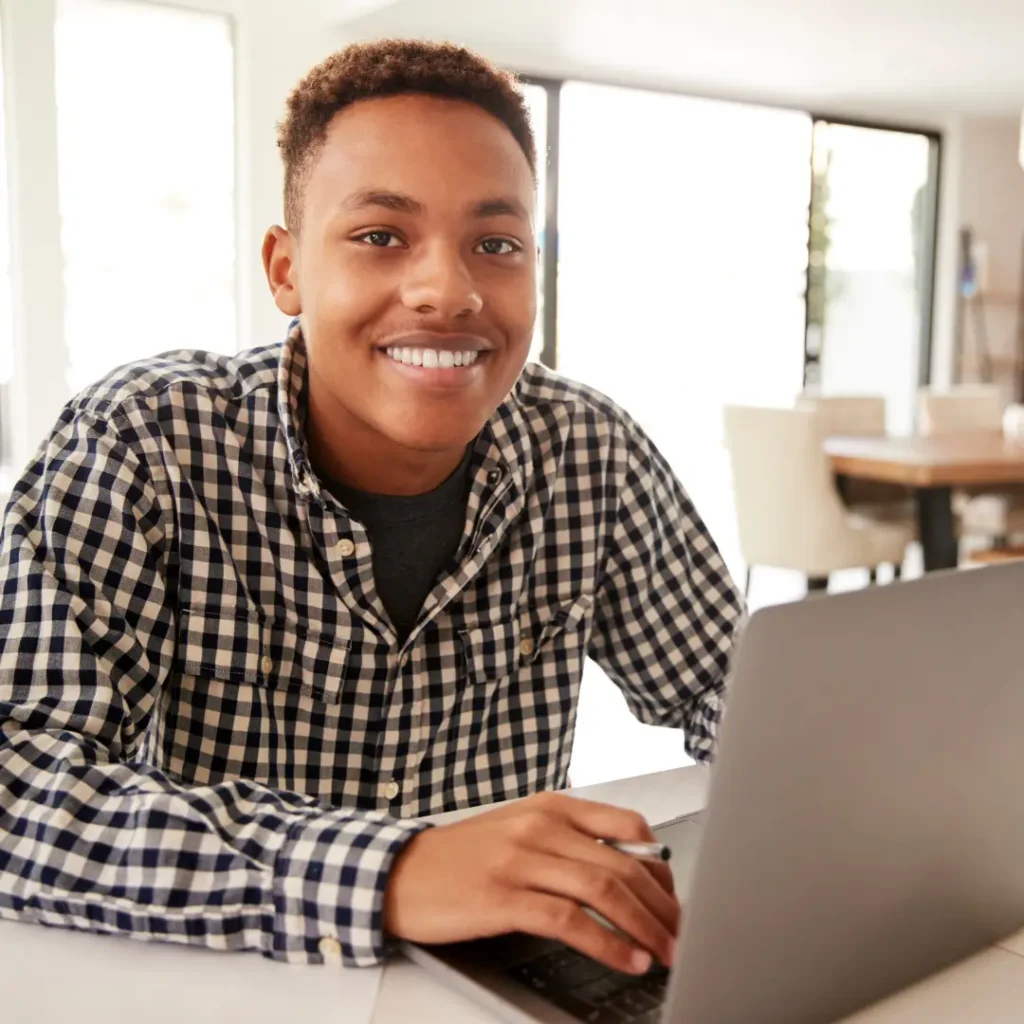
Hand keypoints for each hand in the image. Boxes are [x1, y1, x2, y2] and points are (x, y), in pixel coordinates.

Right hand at [383, 791, 678, 973]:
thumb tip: (628, 870)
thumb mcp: (521, 832)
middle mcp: (541, 826)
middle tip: (683, 934)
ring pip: (604, 890)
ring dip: (645, 927)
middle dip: (663, 906)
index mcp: (551, 806)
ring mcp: (522, 860)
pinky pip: (570, 921)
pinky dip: (607, 944)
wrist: (400, 870)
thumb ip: (569, 842)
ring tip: (666, 953)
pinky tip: (627, 959)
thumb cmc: (463, 856)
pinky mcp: (503, 897)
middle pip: (624, 864)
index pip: (628, 825)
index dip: (661, 866)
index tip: (676, 898)